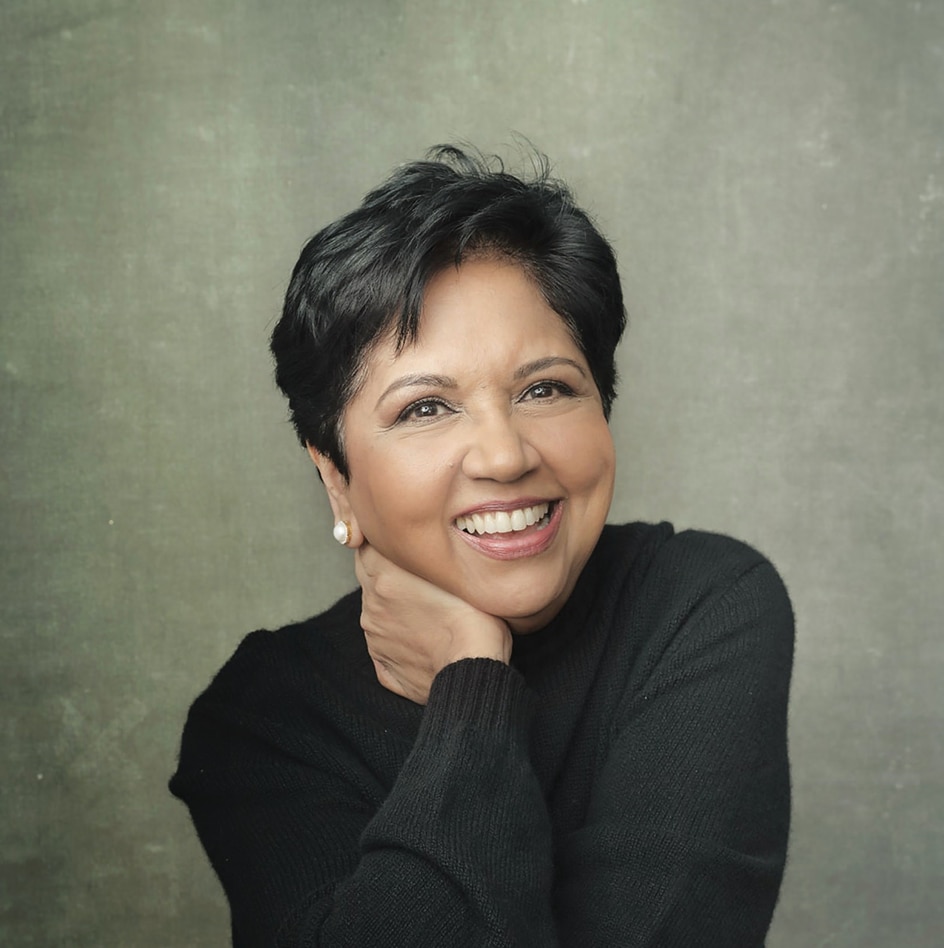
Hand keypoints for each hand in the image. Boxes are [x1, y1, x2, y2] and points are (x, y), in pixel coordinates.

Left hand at [355, 544, 511, 703]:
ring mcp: (374, 633)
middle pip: (367, 573)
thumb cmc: (474, 620)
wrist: (472, 670)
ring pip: (376, 606)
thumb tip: (417, 546)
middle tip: (418, 576)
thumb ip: (425, 556)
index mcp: (385, 576)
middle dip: (387, 570)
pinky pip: (384, 636)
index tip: (405, 544)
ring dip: (393, 603)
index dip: (387, 542)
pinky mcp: (381, 660)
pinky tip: (422, 636)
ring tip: (427, 610)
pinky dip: (398, 633)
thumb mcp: (453, 570)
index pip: (367, 544)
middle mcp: (372, 603)